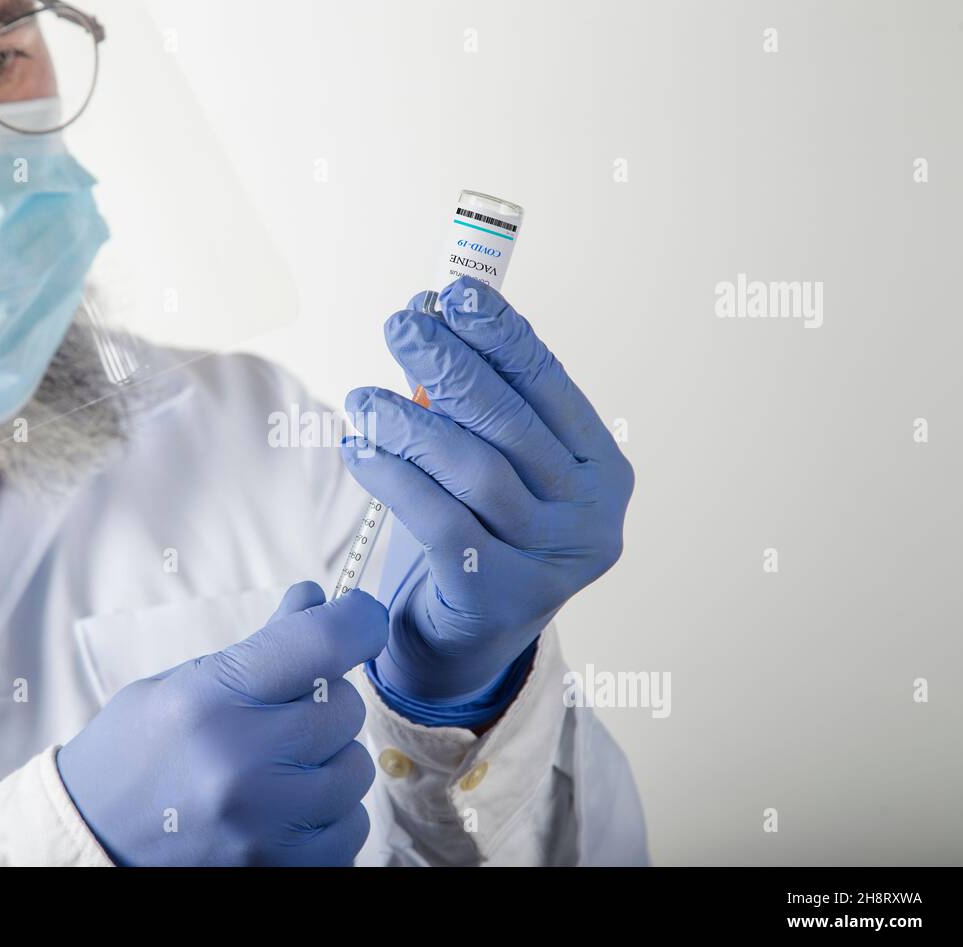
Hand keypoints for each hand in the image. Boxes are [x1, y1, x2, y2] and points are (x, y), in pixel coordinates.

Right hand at [56, 583, 387, 865]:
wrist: (91, 842)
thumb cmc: (133, 756)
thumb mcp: (181, 685)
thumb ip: (259, 648)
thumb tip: (317, 601)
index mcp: (211, 700)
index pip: (321, 642)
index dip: (357, 621)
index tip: (362, 619)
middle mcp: (242, 762)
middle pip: (345, 707)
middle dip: (323, 702)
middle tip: (280, 715)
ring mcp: (265, 825)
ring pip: (356, 769)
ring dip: (328, 761)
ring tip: (277, 767)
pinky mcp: (282, 868)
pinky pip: (353, 826)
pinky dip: (329, 814)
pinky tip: (284, 807)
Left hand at [341, 276, 632, 709]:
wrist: (465, 637)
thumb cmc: (478, 531)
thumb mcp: (488, 461)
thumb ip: (469, 399)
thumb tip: (426, 311)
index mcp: (601, 466)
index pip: (549, 384)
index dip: (501, 334)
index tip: (456, 293)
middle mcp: (590, 513)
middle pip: (513, 423)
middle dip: (452, 366)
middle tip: (401, 327)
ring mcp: (552, 559)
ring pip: (477, 471)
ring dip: (412, 424)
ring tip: (363, 399)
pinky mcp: (501, 594)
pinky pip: (440, 520)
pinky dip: (394, 478)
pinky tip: (361, 450)